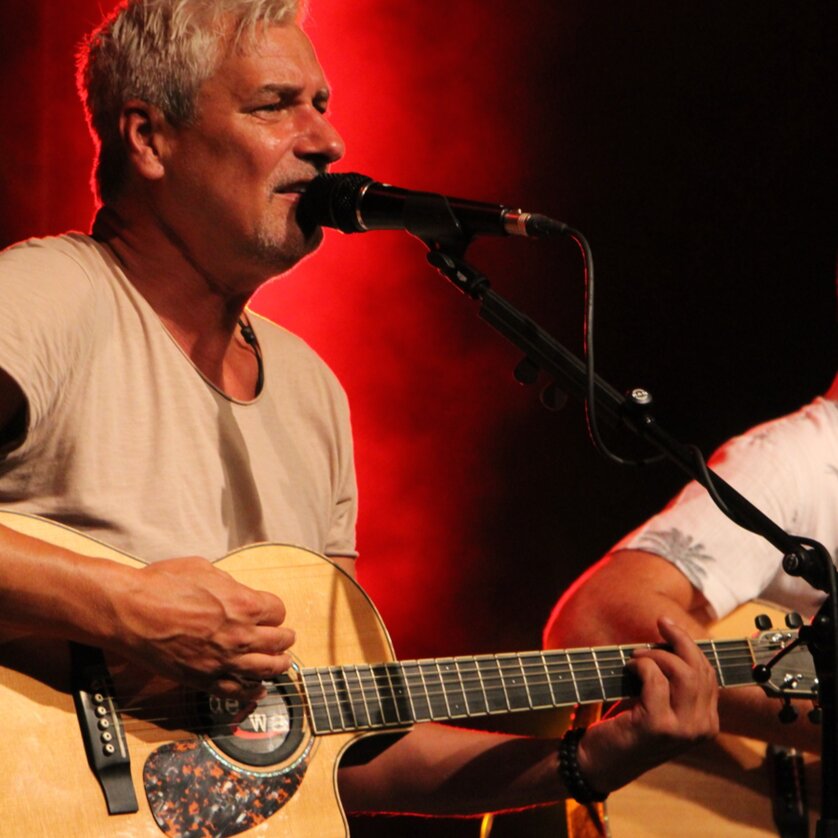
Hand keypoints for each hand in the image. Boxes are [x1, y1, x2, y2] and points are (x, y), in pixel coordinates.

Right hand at [108, 556, 293, 701]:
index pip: (278, 611)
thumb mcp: (205, 569)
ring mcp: (223, 660)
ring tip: (281, 662)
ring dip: (277, 665)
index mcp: (244, 604)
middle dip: (284, 638)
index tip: (270, 613)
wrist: (131, 612)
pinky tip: (258, 689)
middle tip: (285, 638)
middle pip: (279, 641)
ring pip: (266, 669)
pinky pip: (238, 691)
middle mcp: (240, 635)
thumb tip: (237, 592)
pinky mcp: (204, 679)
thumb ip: (229, 584)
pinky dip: (252, 691)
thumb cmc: (163, 585)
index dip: (274, 611)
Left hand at [575, 618, 718, 793]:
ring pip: (682, 672)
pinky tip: (630, 668)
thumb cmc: (629, 727)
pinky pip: (656, 680)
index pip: (708, 673)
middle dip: (677, 641)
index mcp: (707, 722)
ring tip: (637, 656)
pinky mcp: (658, 726)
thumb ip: (674, 683)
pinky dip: (642, 665)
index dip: (689, 645)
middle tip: (657, 629)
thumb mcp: (661, 706)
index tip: (668, 627)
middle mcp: (702, 727)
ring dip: (656, 654)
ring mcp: (683, 729)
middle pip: (699, 669)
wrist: (601, 762)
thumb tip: (672, 638)